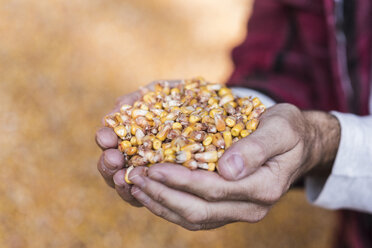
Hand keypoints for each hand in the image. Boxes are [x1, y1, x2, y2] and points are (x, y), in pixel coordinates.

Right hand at [95, 80, 181, 206]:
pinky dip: (142, 192)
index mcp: (132, 132)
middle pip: (114, 165)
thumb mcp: (160, 92)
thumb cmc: (185, 97)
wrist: (217, 105)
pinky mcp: (172, 184)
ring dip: (121, 180)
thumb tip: (116, 107)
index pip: (112, 140)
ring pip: (130, 182)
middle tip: (112, 157)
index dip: (105, 138)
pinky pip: (153, 193)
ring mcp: (153, 171)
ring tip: (122, 175)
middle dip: (108, 162)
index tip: (106, 136)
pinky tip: (140, 189)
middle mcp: (139, 154)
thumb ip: (137, 99)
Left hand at [127, 103, 340, 229]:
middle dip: (163, 195)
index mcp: (263, 188)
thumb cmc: (288, 130)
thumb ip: (257, 147)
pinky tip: (151, 192)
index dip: (181, 181)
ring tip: (135, 187)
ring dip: (161, 204)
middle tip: (134, 179)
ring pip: (193, 218)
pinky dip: (169, 205)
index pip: (214, 189)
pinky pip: (194, 214)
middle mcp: (250, 208)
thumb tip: (228, 169)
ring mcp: (237, 211)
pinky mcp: (227, 209)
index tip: (153, 168)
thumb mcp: (281, 129)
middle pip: (198, 210)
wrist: (297, 144)